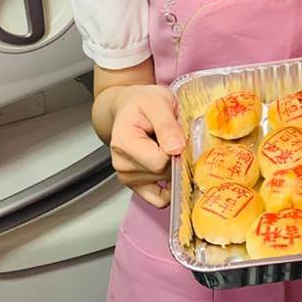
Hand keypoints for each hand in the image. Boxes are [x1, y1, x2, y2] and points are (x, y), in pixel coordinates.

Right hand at [110, 84, 185, 206]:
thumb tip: (176, 148)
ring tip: (168, 147)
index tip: (179, 134)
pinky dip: (170, 188)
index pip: (160, 161)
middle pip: (163, 173)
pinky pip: (158, 199)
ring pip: (165, 183)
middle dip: (178, 157)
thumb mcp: (158, 102)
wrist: (131, 106)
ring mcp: (127, 177)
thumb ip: (167, 125)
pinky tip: (173, 170)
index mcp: (124, 142)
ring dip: (174, 167)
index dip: (177, 149)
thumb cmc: (143, 102)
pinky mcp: (136, 185)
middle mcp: (122, 164)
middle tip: (177, 138)